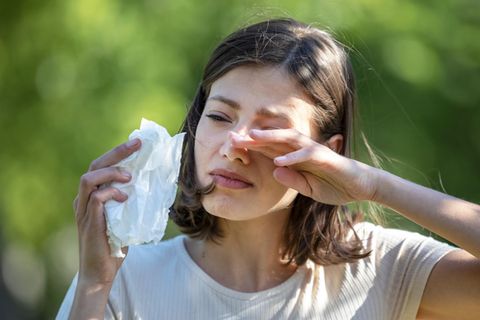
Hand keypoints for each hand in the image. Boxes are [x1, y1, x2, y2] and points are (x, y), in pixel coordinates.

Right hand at [72, 138, 140, 285]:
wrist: (100, 274)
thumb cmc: (114, 245)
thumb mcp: (125, 217)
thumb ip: (132, 201)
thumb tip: (155, 184)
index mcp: (92, 196)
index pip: (101, 166)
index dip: (117, 153)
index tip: (136, 142)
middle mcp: (83, 199)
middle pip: (94, 165)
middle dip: (116, 153)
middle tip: (136, 145)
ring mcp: (83, 210)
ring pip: (88, 178)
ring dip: (111, 173)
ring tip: (129, 176)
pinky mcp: (88, 222)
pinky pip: (95, 198)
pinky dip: (111, 193)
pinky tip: (125, 198)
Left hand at [231, 129, 378, 204]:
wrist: (362, 187)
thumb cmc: (335, 186)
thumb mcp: (308, 188)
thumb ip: (292, 179)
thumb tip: (275, 170)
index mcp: (296, 158)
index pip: (270, 149)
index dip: (251, 147)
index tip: (231, 146)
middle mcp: (302, 150)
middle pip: (274, 140)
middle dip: (253, 138)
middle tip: (231, 137)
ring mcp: (314, 152)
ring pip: (289, 139)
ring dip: (270, 137)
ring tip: (252, 138)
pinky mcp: (326, 158)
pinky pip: (307, 155)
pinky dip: (293, 156)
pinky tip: (279, 159)